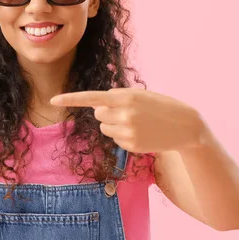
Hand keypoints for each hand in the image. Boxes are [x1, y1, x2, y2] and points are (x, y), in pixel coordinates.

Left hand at [50, 88, 203, 153]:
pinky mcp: (131, 145)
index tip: (53, 100)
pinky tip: (141, 133)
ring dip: (115, 125)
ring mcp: (127, 131)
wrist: (185, 126)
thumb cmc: (161, 106)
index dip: (70, 99)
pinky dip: (124, 136)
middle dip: (106, 113)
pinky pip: (115, 139)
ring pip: (105, 128)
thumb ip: (118, 97)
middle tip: (126, 112)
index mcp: (125, 96)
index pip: (92, 98)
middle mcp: (124, 113)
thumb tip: (97, 106)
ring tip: (137, 122)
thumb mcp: (140, 95)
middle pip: (97, 114)